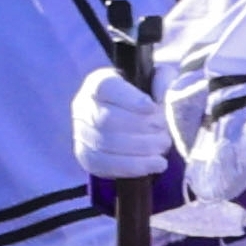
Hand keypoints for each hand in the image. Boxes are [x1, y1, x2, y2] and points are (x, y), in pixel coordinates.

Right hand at [66, 65, 171, 184]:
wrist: (134, 119)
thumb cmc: (147, 94)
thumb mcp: (158, 79)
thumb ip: (164, 80)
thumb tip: (164, 95)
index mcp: (98, 82)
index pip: (106, 88)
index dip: (129, 99)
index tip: (152, 108)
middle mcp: (83, 107)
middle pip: (105, 120)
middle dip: (139, 127)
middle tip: (164, 130)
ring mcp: (81, 134)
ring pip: (105, 144)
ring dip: (140, 148)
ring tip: (164, 146)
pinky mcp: (86, 158)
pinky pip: (105, 166)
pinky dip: (133, 167)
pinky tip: (156, 164)